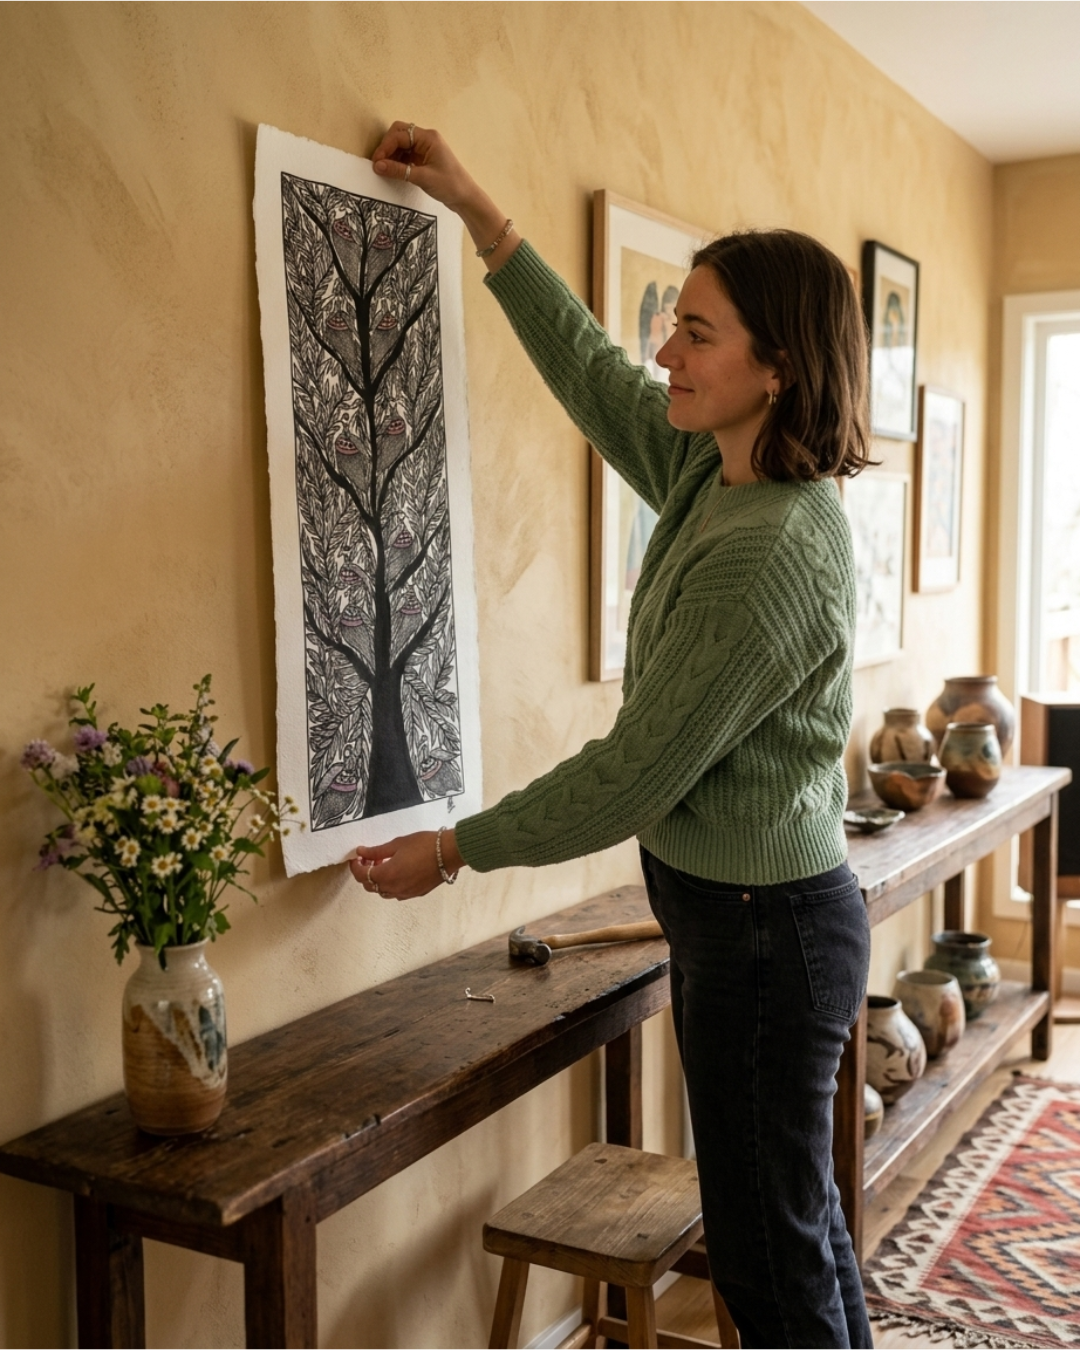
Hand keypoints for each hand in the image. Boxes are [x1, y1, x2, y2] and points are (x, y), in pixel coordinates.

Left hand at [349, 828, 464, 900]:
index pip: (362, 876)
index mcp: (387, 875)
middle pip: (370, 886)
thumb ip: (376, 851)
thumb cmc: (424, 844)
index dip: (356, 867)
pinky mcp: (416, 894)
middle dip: (366, 873)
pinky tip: (398, 872)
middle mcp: (394, 889)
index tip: (356, 857)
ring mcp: (405, 893)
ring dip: (378, 880)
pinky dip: (391, 884)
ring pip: (383, 892)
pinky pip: (396, 893)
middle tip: (369, 859)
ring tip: (384, 864)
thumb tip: (360, 852)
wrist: (449, 853)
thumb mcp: (397, 844)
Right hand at [371, 121, 475, 210]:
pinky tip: (394, 171)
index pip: (400, 135)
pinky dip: (398, 161)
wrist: (466, 197)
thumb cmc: (450, 185)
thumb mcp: (422, 178)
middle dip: (387, 147)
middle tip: (379, 163)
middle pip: (399, 134)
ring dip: (392, 155)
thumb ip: (399, 171)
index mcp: (428, 138)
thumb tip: (378, 166)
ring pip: (401, 144)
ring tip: (385, 169)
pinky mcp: (424, 158)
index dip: (385, 147)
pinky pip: (406, 154)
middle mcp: (426, 139)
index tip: (376, 162)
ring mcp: (425, 148)